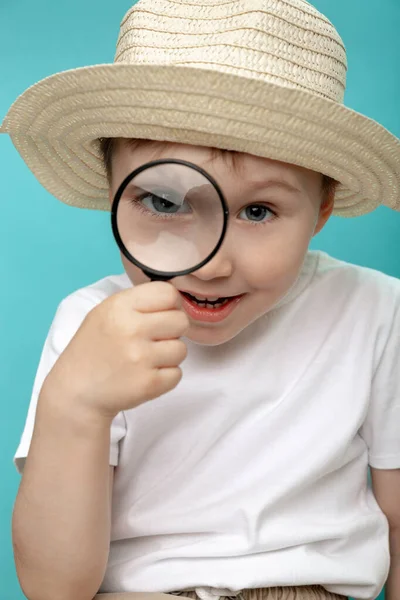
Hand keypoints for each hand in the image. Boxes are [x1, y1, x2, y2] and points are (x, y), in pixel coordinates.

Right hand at [40, 282, 189, 418]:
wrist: (75, 391)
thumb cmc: (94, 348)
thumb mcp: (105, 312)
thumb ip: (138, 302)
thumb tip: (175, 299)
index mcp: (120, 306)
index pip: (168, 293)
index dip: (170, 305)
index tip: (161, 315)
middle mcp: (132, 329)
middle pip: (181, 321)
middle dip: (172, 331)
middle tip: (153, 340)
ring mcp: (141, 358)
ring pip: (182, 349)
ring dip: (169, 356)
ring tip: (147, 359)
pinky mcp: (149, 384)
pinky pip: (177, 374)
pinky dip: (165, 377)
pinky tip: (145, 375)